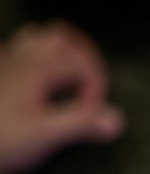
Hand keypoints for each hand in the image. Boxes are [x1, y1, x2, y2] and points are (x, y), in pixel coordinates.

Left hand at [0, 21, 123, 173]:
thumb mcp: (43, 136)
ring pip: (37, 37)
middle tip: (90, 85)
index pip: (82, 64)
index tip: (92, 112)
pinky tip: (32, 76)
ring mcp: (3, 64)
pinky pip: (13, 50)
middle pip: (62, 38)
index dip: (96, 87)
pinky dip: (30, 56)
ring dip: (59, 50)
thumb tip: (115, 119)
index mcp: (38, 70)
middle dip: (84, 57)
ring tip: (68, 74)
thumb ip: (81, 124)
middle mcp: (20, 59)